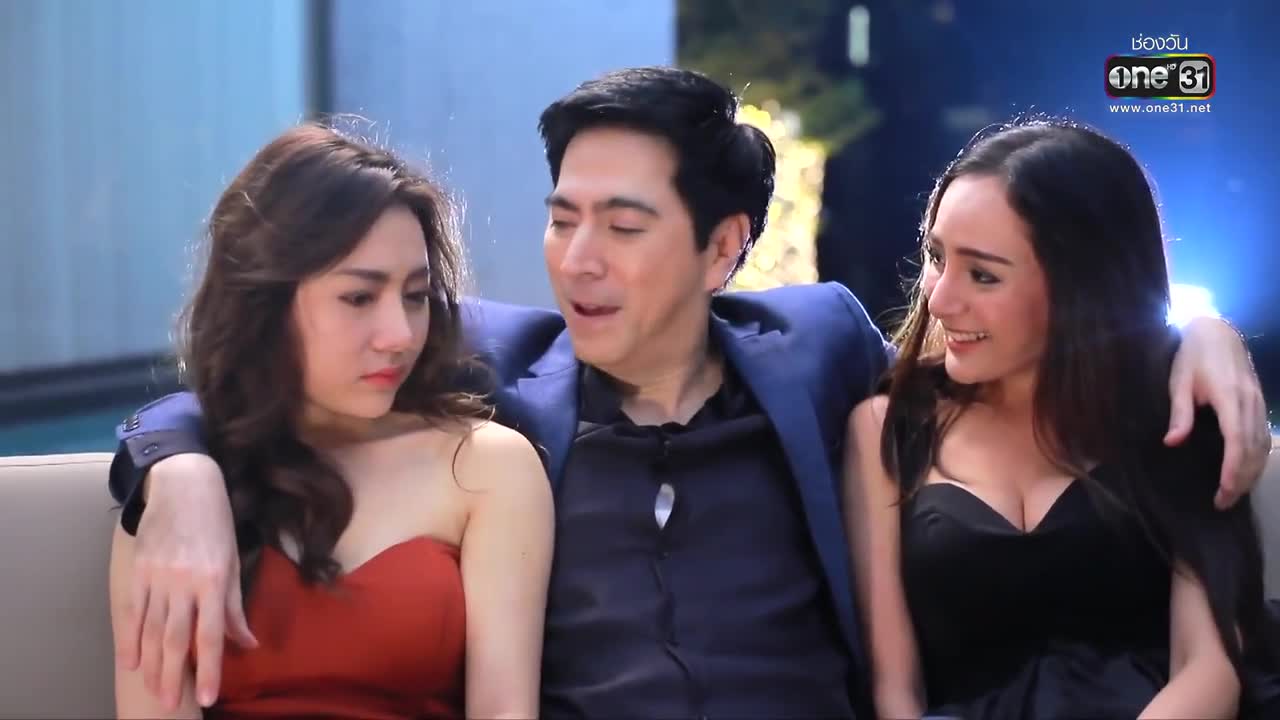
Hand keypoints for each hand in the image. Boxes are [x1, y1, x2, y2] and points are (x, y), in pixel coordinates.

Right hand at [112, 453, 256, 709]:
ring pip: (152, 630)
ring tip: (153, 691)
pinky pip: (132, 612)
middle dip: (173, 676)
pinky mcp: (138, 570)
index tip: (207, 696)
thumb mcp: (233, 559)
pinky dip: (129, 639)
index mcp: (214, 580)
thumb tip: (247, 643)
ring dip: (151, 665)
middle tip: (170, 704)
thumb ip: (236, 606)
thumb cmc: (216, 522)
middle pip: (176, 638)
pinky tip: (130, 662)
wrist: (182, 484)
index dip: (210, 668)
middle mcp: (184, 582)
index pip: (211, 634)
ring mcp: (157, 577)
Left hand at [1164, 317, 1270, 508]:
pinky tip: (1247, 472)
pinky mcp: (1260, 404)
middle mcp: (1250, 403)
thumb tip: (1172, 442)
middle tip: (1223, 502)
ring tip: (1234, 494)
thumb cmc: (1192, 356)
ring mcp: (1259, 403)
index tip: (1224, 489)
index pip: (1237, 440)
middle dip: (1241, 479)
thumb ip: (1179, 413)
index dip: (1233, 468)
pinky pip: (1264, 437)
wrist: (1217, 331)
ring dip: (1251, 472)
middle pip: (1253, 449)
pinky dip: (1258, 458)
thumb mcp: (1179, 381)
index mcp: (1230, 397)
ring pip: (1263, 445)